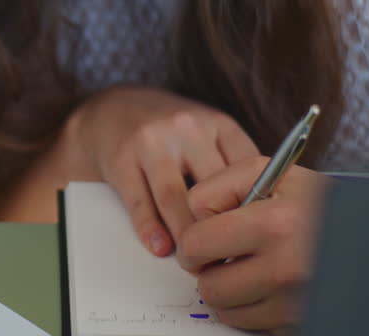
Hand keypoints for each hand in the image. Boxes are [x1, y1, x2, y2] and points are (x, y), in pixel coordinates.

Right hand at [71, 86, 258, 258]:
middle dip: (219, 229)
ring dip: (185, 237)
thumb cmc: (171, 132)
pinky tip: (160, 247)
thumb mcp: (209, 134)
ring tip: (192, 259)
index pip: (249, 171)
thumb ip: (231, 166)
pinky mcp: (122, 158)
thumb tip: (253, 218)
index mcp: (218, 124)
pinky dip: (151, 230)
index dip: (254, 209)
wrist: (114, 108)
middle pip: (213, 189)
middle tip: (225, 259)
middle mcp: (187, 128)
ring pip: (176, 200)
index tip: (254, 238)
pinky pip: (140, 202)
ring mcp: (152, 142)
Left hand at [179, 157, 330, 330]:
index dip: (196, 235)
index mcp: (276, 226)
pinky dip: (254, 309)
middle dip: (210, 268)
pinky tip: (270, 286)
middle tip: (224, 254)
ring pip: (226, 311)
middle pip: (207, 286)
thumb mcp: (277, 174)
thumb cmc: (322, 203)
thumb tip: (192, 215)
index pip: (196, 243)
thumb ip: (224, 185)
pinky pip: (252, 325)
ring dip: (230, 291)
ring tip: (251, 267)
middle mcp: (287, 270)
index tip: (209, 231)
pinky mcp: (298, 324)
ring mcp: (295, 304)